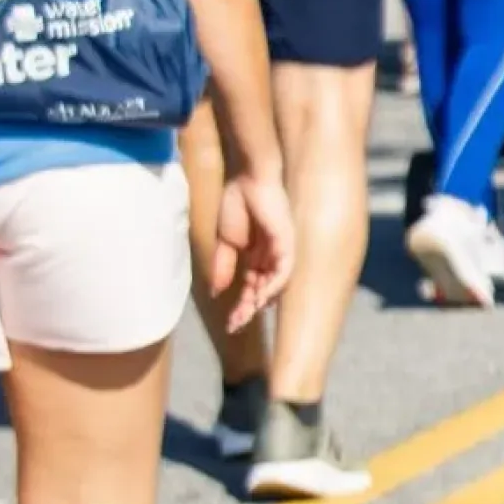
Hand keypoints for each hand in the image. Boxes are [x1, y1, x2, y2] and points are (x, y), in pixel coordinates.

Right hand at [207, 169, 293, 333]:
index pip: (250, 287)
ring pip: (275, 285)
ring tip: (245, 315)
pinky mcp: (287, 244)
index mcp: (255, 257)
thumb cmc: (237, 203)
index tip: (230, 324)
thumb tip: (216, 291)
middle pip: (262, 290)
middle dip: (249, 309)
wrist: (248, 178)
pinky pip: (284, 271)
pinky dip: (274, 286)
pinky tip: (261, 298)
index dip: (241, 305)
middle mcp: (270, 257)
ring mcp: (280, 251)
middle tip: (236, 325)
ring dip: (260, 301)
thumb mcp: (225, 241)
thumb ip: (223, 266)